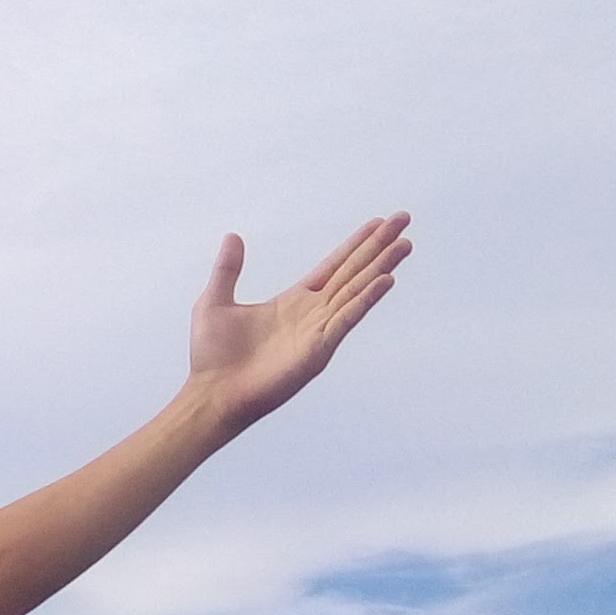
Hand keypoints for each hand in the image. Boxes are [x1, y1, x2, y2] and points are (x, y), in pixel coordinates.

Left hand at [187, 212, 410, 431]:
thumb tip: (232, 237)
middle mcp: (312, 314)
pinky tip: (385, 280)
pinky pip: (347, 319)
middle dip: (378, 247)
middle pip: (353, 272)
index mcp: (293, 301)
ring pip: (357, 291)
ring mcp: (318, 331)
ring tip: (404, 245)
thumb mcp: (215, 301)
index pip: (333, 266)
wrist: (211, 394)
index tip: (377, 224)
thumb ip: (227, 269)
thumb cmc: (212, 357)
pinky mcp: (318, 350)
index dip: (356, 245)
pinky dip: (366, 300)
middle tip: (403, 220)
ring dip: (381, 267)